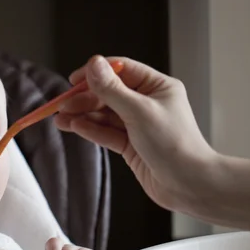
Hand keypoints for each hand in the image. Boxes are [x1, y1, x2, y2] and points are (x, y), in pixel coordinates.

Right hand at [54, 55, 217, 212]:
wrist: (189, 185)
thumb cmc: (174, 145)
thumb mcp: (139, 111)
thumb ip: (112, 89)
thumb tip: (93, 64)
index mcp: (157, 87)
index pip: (121, 70)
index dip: (96, 73)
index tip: (74, 80)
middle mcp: (148, 103)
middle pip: (109, 93)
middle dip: (85, 99)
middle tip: (63, 105)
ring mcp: (138, 125)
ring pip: (104, 115)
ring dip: (82, 116)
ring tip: (61, 119)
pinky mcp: (131, 145)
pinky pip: (106, 133)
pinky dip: (90, 129)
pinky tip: (74, 127)